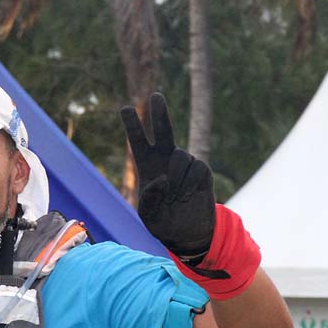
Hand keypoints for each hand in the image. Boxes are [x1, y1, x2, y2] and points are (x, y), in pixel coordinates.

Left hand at [120, 93, 215, 260]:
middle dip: (159, 114)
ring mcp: (186, 163)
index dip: (133, 126)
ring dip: (176, 178)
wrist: (189, 232)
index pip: (139, 143)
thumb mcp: (149, 216)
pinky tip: (187, 197)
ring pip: (180, 157)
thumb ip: (149, 199)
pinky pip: (196, 168)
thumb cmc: (164, 223)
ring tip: (175, 198)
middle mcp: (167, 160)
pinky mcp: (202, 170)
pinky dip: (189, 184)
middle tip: (155, 96)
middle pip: (163, 131)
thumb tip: (160, 178)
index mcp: (148, 167)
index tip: (125, 108)